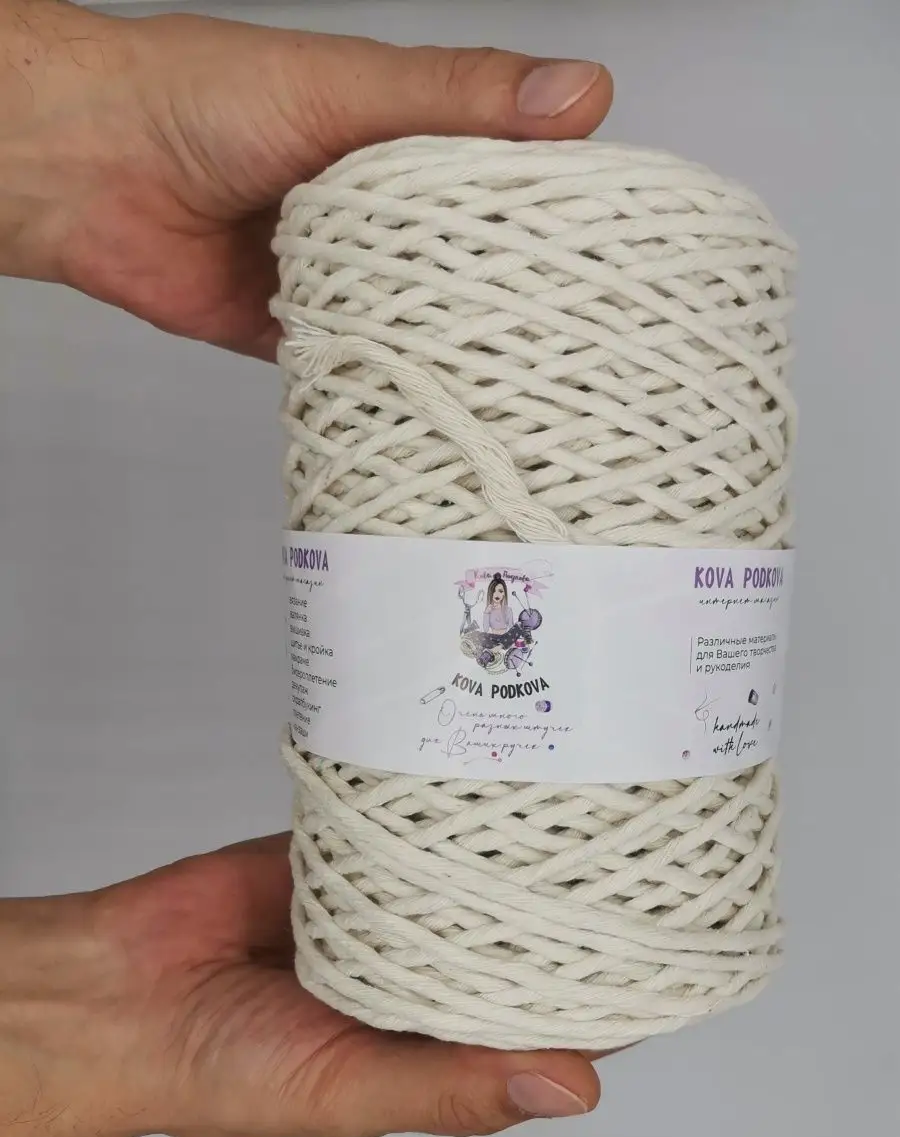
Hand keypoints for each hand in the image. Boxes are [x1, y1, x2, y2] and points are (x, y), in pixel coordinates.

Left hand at [0, 0, 612, 356]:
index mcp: (410, 143)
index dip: (569, 216)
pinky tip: (442, 406)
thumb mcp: (350, 85)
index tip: (628, 256)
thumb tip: (579, 94)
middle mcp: (386, 213)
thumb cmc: (205, 99)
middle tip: (593, 344)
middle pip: (476, 261)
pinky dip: (396, 380)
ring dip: (464, 347)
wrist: (94, 169)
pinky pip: (368, 362)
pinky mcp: (309, 331)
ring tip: (536, 390)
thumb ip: (457, 99)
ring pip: (427, 318)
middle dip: (524, 298)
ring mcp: (350, 276)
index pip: (514, 181)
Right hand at [0, 835, 602, 1136]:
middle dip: (568, 899)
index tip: (670, 951)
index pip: (546, 1012)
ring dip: (508, 843)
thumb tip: (570, 1087)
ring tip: (579, 799)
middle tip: (638, 851)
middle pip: (516, 927)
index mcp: (436, 1038)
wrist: (122, 992)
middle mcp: (425, 966)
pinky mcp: (347, 850)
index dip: (607, 987)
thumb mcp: (347, 1093)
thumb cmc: (223, 1069)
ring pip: (469, 866)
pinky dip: (435, 803)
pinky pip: (405, 819)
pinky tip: (480, 777)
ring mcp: (390, 900)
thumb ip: (453, 1090)